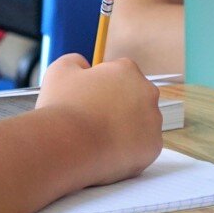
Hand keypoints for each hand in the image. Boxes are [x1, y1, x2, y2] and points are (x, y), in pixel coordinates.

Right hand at [36, 54, 162, 185]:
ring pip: (141, 124)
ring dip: (125, 129)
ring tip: (100, 138)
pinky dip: (129, 151)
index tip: (90, 102)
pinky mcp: (153, 146)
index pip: (119, 76)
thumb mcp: (60, 71)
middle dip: (118, 108)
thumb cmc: (64, 108)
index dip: (102, 89)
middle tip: (95, 121)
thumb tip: (82, 64)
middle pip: (135, 99)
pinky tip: (109, 151)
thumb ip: (75, 61)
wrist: (68, 145)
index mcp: (127, 70)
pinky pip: (142, 148)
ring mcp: (153, 120)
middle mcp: (147, 91)